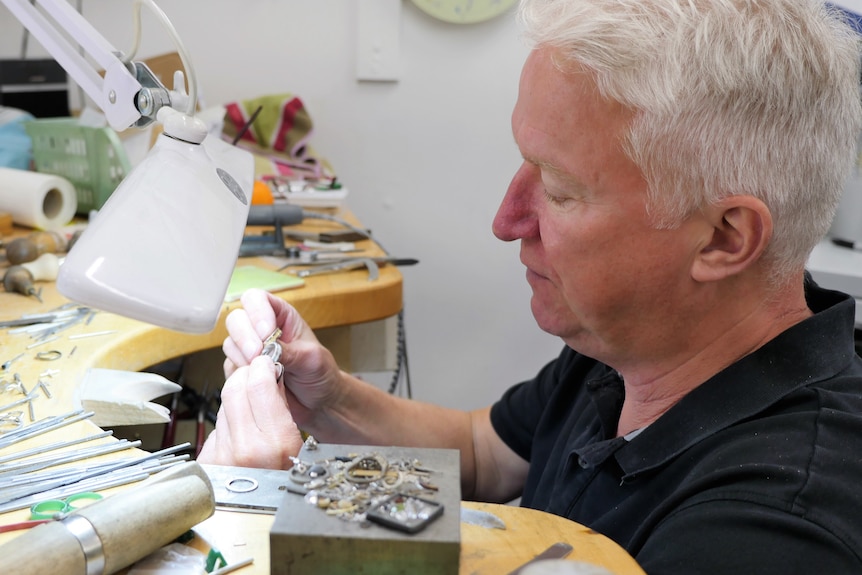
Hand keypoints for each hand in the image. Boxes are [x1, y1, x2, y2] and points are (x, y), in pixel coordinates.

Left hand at [198, 356, 302, 467]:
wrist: (263, 511)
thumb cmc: (286, 478)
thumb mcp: (295, 440)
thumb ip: (279, 404)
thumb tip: (269, 373)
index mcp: (276, 444)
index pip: (258, 384)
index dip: (261, 366)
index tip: (266, 362)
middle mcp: (246, 449)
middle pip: (235, 388)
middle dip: (246, 374)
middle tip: (255, 373)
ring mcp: (222, 456)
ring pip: (223, 404)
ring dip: (236, 396)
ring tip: (251, 404)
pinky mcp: (208, 459)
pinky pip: (216, 426)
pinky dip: (228, 420)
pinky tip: (240, 429)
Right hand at [220, 289, 342, 430]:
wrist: (318, 403)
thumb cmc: (321, 373)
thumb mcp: (312, 359)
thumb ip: (289, 351)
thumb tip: (267, 348)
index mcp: (281, 316)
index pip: (256, 299)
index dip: (257, 311)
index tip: (266, 332)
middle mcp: (261, 330)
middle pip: (236, 319)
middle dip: (244, 337)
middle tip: (257, 355)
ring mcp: (249, 350)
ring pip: (229, 343)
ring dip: (242, 357)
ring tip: (263, 371)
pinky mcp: (242, 371)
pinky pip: (229, 368)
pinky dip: (239, 375)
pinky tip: (257, 382)